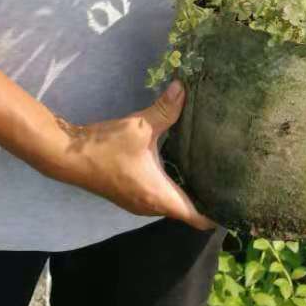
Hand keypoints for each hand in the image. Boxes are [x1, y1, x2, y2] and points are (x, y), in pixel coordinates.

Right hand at [52, 82, 215, 230]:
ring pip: (171, 202)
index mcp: (160, 197)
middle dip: (205, 197)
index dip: (217, 214)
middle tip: (228, 178)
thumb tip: (184, 88)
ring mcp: (138, 202)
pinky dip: (171, 185)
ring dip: (186, 190)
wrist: (69, 157)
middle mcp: (151, 206)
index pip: (197, 217)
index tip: (236, 203)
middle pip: (186, 210)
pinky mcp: (129, 194)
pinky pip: (158, 195)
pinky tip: (178, 164)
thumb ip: (166, 110)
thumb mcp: (140, 126)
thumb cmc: (108, 147)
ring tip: (209, 170)